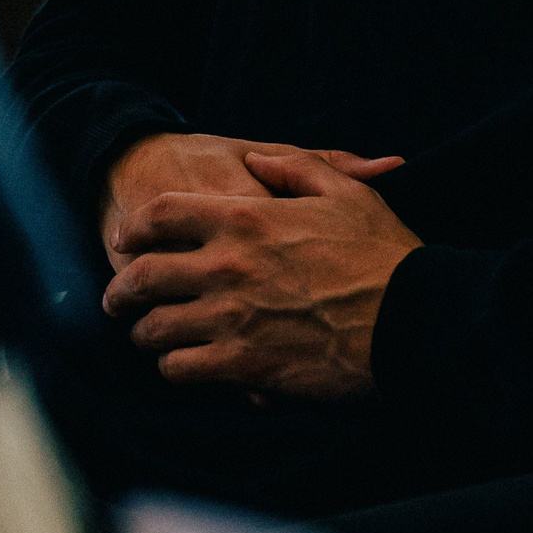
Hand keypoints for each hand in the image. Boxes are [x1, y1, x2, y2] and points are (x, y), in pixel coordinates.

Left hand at [102, 143, 418, 400]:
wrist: (412, 319)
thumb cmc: (382, 255)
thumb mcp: (345, 193)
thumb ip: (296, 168)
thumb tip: (258, 162)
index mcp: (246, 217)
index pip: (160, 215)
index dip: (134, 227)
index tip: (126, 240)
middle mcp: (227, 266)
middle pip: (142, 277)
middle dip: (122, 291)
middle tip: (120, 299)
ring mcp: (231, 317)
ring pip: (154, 329)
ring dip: (147, 334)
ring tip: (152, 337)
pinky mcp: (242, 364)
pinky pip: (180, 370)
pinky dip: (175, 369)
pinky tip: (185, 366)